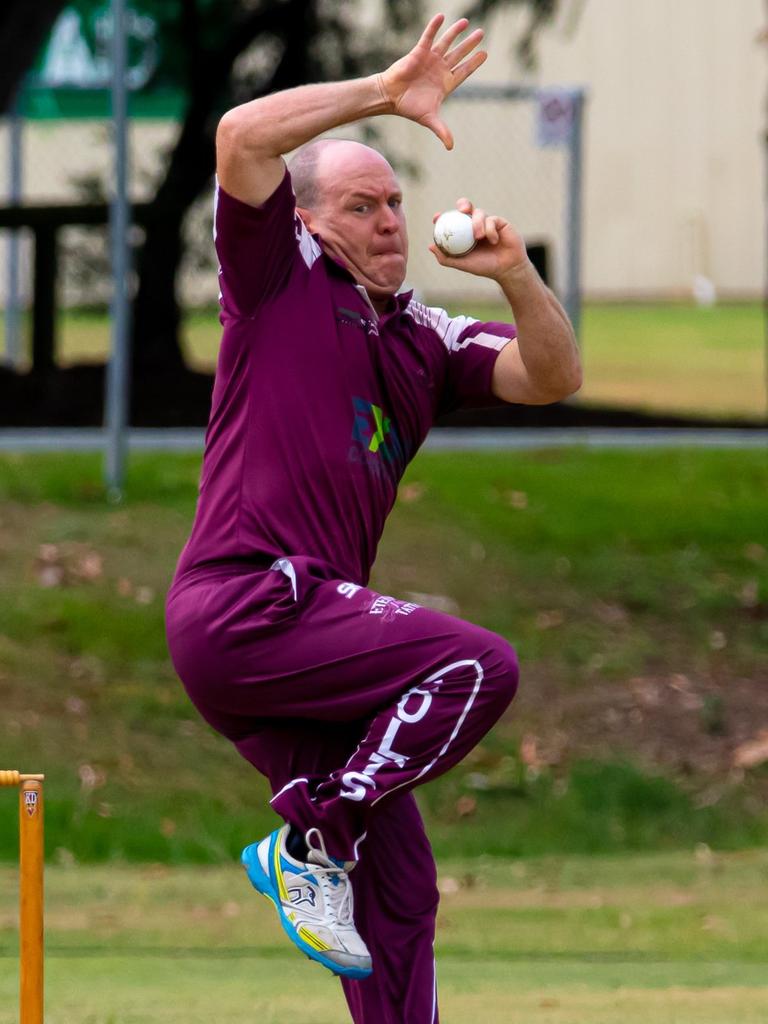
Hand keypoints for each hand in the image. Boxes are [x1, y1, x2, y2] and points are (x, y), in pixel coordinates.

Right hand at [378, 14, 486, 149]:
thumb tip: (451, 147)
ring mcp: (430, 59)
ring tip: (466, 22)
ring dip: (456, 32)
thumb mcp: (429, 119)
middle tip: (481, 34)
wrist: (391, 97)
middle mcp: (440, 69)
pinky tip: (442, 16)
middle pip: (459, 54)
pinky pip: (428, 37)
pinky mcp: (419, 52)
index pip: (464, 70)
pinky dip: (435, 27)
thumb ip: (442, 131)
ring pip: (446, 43)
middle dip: (470, 44)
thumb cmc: (409, 108)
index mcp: (445, 83)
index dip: (474, 62)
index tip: (484, 54)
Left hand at [429, 198, 529, 282]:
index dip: (443, 216)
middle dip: (462, 205)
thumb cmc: (485, 267)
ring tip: (479, 237)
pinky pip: (492, 219)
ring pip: (479, 213)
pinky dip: (490, 229)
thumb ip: (446, 257)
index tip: (436, 218)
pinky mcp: (500, 222)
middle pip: (466, 207)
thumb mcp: (463, 264)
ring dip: (477, 223)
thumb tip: (430, 246)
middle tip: (461, 211)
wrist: (507, 269)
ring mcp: (488, 222)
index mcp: (464, 233)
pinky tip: (494, 241)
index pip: (452, 220)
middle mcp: (475, 225)